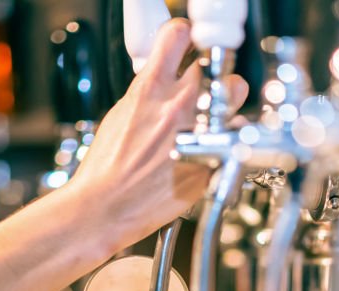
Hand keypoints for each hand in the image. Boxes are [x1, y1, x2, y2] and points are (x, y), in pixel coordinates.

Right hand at [69, 19, 248, 246]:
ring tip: (213, 123)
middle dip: (214, 78)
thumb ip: (148, 96)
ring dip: (227, 109)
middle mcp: (177, 107)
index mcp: (150, 90)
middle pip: (216, 70)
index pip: (178, 36)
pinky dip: (224, 144)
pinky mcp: (210, 161)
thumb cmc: (105, 168)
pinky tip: (208, 153)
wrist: (105, 207)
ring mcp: (197, 134)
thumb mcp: (120, 116)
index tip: (187, 43)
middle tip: (207, 90)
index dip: (185, 37)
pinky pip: (231, 142)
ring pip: (233, 104)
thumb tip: (162, 85)